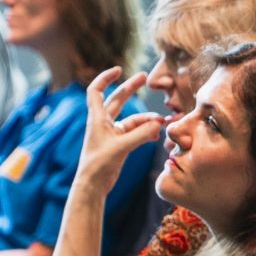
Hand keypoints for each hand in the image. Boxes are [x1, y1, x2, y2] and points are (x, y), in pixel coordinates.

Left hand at [73, 68, 167, 197]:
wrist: (93, 185)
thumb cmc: (99, 164)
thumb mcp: (121, 147)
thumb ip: (141, 134)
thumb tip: (159, 123)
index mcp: (97, 118)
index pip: (95, 91)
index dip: (105, 78)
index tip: (118, 70)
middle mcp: (104, 123)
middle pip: (117, 99)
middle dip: (130, 88)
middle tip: (144, 77)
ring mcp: (112, 134)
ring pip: (132, 119)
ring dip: (146, 119)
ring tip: (163, 121)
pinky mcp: (120, 144)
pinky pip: (136, 132)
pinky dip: (146, 131)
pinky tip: (157, 134)